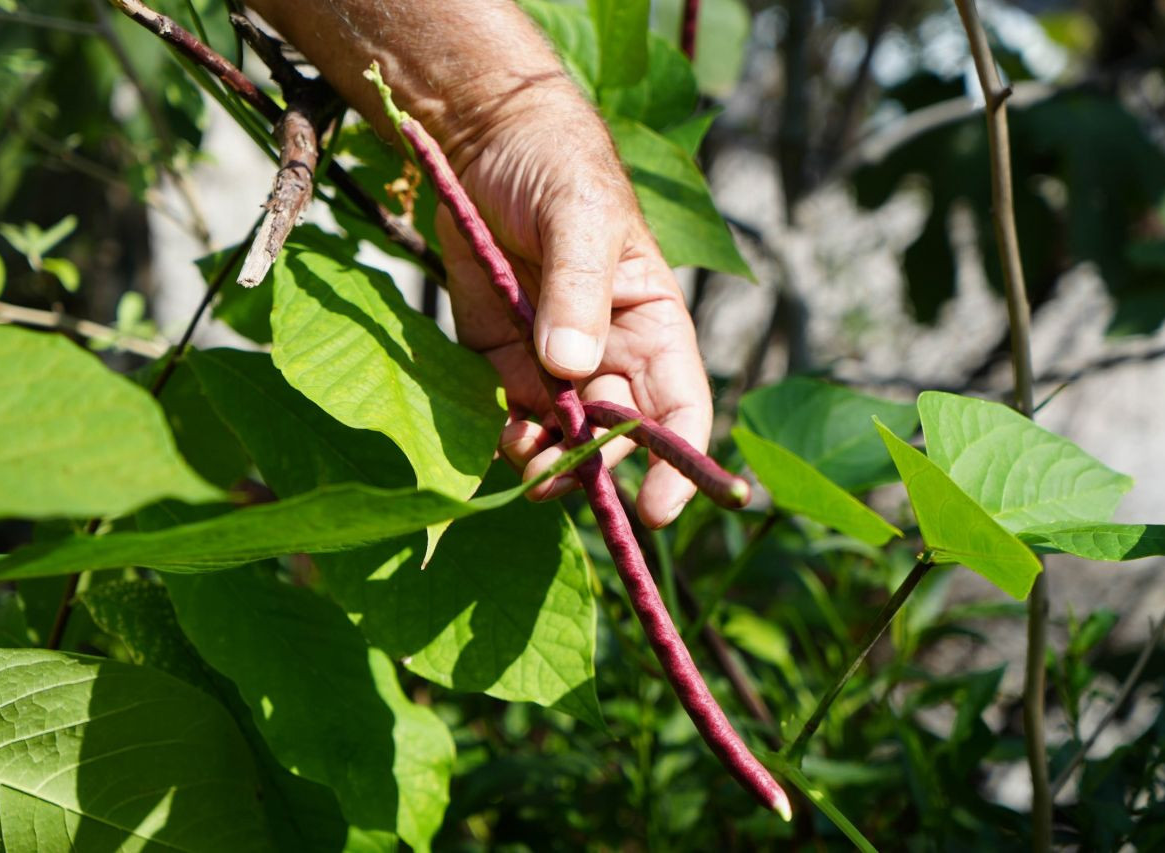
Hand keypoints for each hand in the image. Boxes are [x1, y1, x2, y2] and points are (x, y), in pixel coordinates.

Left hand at [439, 87, 711, 528]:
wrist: (484, 141)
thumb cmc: (556, 167)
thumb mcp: (579, 217)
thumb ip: (579, 290)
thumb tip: (573, 369)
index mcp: (652, 322)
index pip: (679, 406)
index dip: (677, 463)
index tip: (658, 510)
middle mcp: (610, 352)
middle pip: (618, 435)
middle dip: (595, 467)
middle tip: (559, 481)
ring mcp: (554, 360)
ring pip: (563, 435)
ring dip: (548, 459)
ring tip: (527, 462)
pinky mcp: (502, 356)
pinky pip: (512, 412)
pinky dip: (509, 435)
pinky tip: (503, 437)